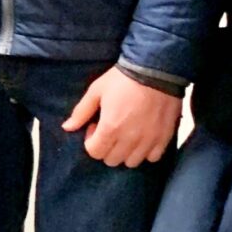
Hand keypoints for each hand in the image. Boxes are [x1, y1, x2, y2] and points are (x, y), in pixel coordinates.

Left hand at [62, 66, 181, 166]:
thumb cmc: (122, 79)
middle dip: (107, 147)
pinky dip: (147, 152)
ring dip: (126, 152)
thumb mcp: (96, 91)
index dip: (91, 141)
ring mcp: (149, 140)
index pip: (95, 152)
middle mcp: (129, 140)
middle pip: (112, 160)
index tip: (96, 126)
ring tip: (127, 135)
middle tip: (111, 129)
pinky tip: (144, 138)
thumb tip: (67, 128)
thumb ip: (81, 112)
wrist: (156, 69)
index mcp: (110, 129)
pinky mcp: (164, 138)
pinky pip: (153, 157)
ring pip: (132, 162)